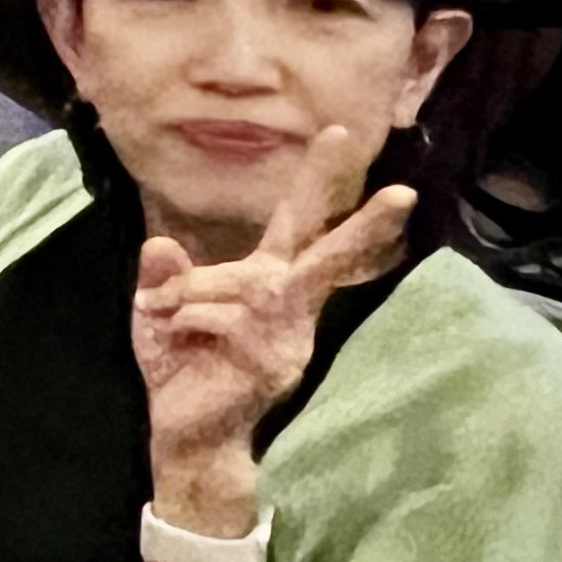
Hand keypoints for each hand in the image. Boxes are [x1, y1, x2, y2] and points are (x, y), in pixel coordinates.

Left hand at [133, 122, 412, 511]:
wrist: (184, 430)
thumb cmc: (179, 363)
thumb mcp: (157, 310)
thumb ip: (162, 276)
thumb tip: (163, 243)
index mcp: (266, 279)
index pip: (298, 222)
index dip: (318, 180)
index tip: (337, 131)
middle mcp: (288, 301)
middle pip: (329, 253)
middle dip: (366, 223)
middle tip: (404, 190)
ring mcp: (291, 334)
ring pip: (253, 282)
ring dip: (196, 291)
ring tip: (165, 313)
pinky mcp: (278, 361)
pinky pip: (227, 316)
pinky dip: (189, 319)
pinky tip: (183, 338)